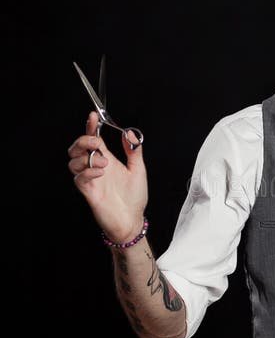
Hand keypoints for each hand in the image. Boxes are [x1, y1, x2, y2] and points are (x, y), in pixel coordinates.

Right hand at [67, 110, 148, 243]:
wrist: (132, 220)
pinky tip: (100, 173)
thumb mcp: (138, 170)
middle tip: (96, 143)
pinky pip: (79, 178)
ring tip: (104, 164)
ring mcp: (91, 179)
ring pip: (73, 161)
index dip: (91, 127)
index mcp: (107, 160)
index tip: (93, 116)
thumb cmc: (134, 198)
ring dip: (87, 158)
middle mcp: (96, 167)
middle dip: (83, 140)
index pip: (94, 139)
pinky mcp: (88, 192)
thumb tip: (130, 134)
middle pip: (78, 148)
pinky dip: (88, 172)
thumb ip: (134, 151)